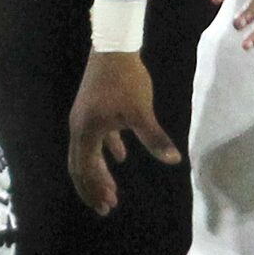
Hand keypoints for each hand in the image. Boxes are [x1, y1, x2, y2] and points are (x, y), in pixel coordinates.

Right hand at [67, 53, 181, 214]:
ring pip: (87, 153)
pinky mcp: (93, 109)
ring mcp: (84, 118)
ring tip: (113, 189)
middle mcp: (79, 128)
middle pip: (80, 166)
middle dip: (93, 187)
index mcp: (86, 132)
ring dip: (100, 172)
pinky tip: (121, 156)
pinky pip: (97, 137)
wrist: (113, 47)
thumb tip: (174, 160)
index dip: (95, 190)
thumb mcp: (141, 112)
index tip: (107, 207)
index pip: (86, 169)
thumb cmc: (125, 80)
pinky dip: (107, 150)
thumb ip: (155, 138)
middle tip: (107, 207)